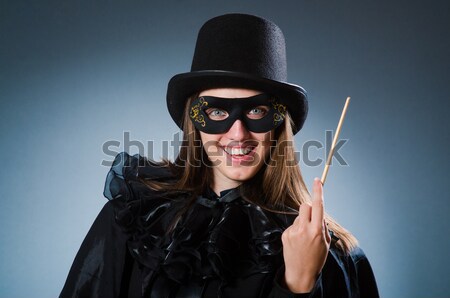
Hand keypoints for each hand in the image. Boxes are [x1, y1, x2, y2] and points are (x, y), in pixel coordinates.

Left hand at [281, 178, 330, 292]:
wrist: (300, 274)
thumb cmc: (316, 258)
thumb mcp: (325, 242)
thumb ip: (322, 226)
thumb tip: (318, 213)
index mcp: (317, 231)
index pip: (318, 206)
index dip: (318, 191)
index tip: (318, 180)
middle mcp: (304, 229)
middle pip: (305, 206)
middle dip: (310, 209)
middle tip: (313, 221)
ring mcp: (293, 232)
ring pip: (299, 216)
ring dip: (303, 222)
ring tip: (305, 238)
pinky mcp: (285, 235)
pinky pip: (293, 225)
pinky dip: (297, 230)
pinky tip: (298, 242)